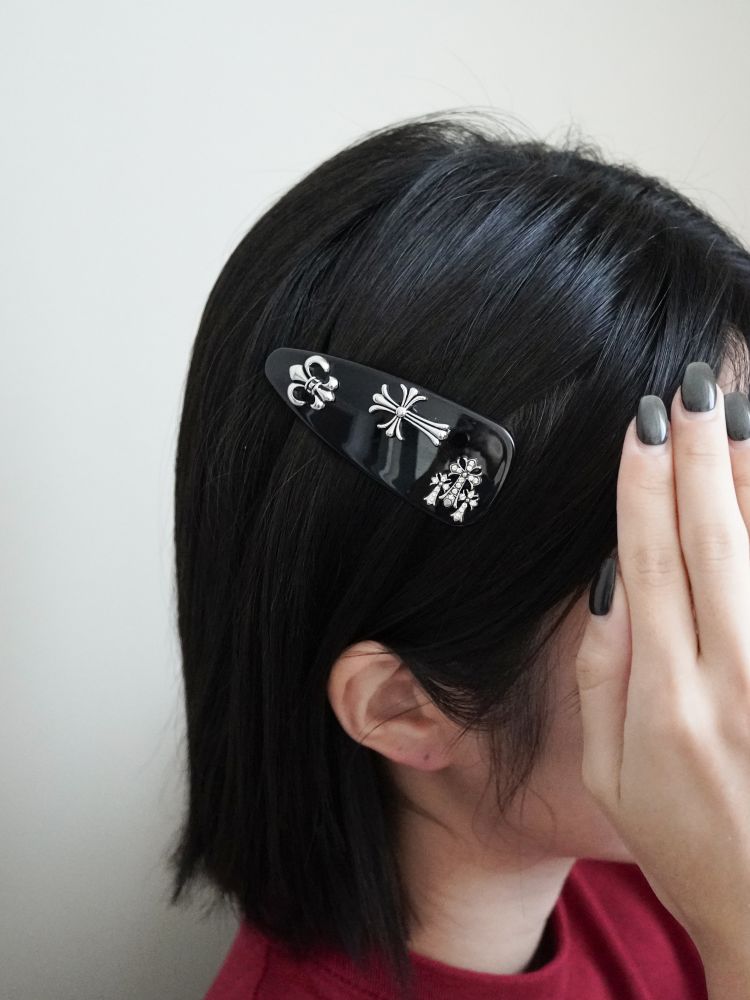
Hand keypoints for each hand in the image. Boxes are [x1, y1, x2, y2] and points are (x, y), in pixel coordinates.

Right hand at [575, 360, 749, 957]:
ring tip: (740, 418)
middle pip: (713, 545)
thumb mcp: (610, 774)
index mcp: (667, 701)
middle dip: (699, 460)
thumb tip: (610, 583)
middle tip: (692, 392)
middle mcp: (733, 682)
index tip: (639, 429)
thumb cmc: (687, 842)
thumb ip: (602, 676)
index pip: (650, 564)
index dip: (642, 490)